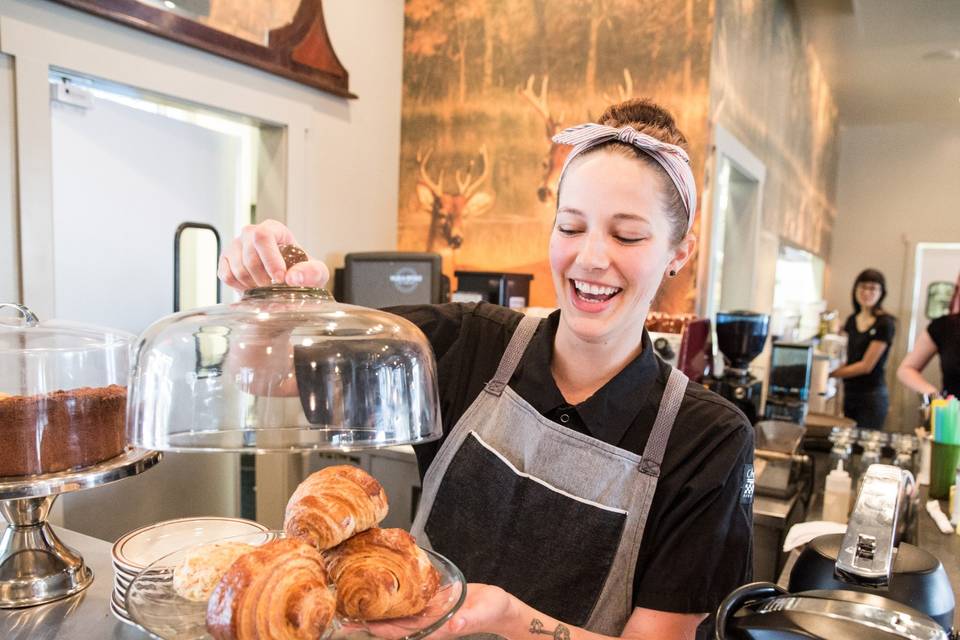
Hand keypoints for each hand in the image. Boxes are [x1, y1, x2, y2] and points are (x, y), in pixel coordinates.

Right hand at [218, 219, 329, 290]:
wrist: (288, 280)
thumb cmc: (301, 271)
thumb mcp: (317, 272)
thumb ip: (312, 272)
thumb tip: (293, 278)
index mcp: (272, 229)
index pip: (263, 236)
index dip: (270, 259)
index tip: (280, 278)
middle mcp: (250, 233)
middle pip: (250, 257)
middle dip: (263, 279)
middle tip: (275, 289)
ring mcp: (235, 246)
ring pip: (238, 269)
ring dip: (253, 285)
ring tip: (266, 288)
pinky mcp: (225, 260)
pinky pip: (227, 276)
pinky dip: (240, 287)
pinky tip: (252, 287)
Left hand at [342, 583, 514, 639]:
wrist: (496, 605)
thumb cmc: (491, 610)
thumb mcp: (482, 612)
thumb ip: (468, 619)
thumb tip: (454, 623)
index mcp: (437, 628)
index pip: (405, 631)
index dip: (384, 629)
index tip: (365, 625)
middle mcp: (428, 623)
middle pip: (394, 625)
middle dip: (371, 623)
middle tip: (345, 618)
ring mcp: (428, 614)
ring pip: (397, 615)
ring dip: (376, 613)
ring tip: (353, 607)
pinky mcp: (430, 604)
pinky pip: (407, 603)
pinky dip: (391, 600)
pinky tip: (379, 593)